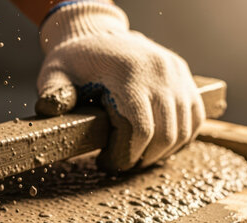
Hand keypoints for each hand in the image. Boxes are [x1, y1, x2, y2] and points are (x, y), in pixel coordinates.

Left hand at [35, 2, 205, 171]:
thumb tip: (50, 109)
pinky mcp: (185, 77)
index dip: (124, 156)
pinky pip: (195, 117)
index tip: (105, 163)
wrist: (96, 34)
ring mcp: (176, 74)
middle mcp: (159, 72)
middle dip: (142, 159)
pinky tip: (158, 146)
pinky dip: (181, 138)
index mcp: (128, 74)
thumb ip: (53, 93)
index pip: (139, 129)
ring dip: (161, 154)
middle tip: (121, 165)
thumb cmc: (74, 60)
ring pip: (183, 130)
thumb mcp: (54, 74)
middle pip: (164, 135)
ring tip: (137, 157)